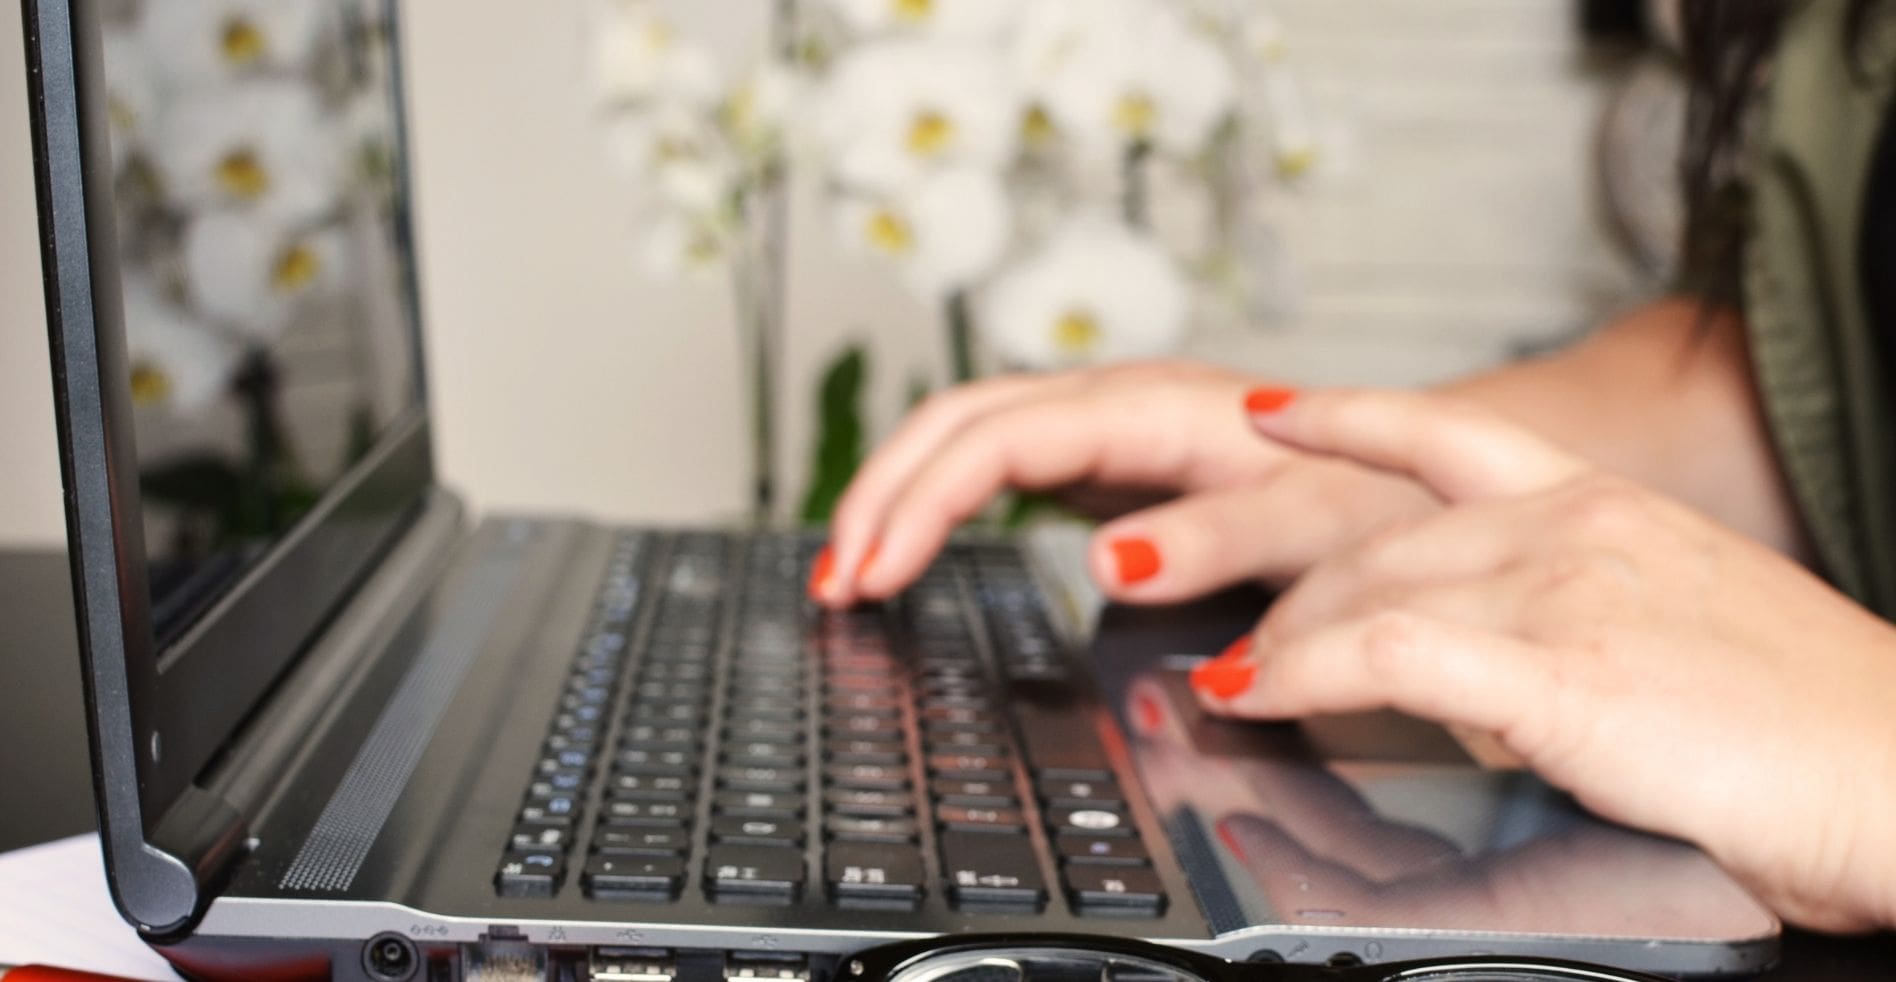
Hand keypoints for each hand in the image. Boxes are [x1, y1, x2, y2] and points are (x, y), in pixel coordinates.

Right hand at [815, 361, 1433, 606]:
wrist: (1423, 468)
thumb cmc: (1377, 497)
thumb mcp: (1315, 526)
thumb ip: (1217, 537)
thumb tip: (1107, 558)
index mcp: (1156, 410)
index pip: (997, 442)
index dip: (921, 505)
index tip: (874, 576)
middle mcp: (1120, 402)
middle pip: (958, 422)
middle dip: (882, 497)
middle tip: (834, 585)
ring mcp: (1110, 425)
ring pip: (966, 433)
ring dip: (897, 494)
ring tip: (848, 569)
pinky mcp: (1111, 457)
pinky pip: (997, 463)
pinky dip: (940, 503)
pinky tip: (913, 547)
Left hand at [1190, 388, 1895, 931]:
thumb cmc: (1810, 726)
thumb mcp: (1677, 629)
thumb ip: (1576, 617)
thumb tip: (1491, 661)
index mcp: (1606, 507)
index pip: (1446, 436)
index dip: (1344, 417)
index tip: (1274, 413)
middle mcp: (1576, 525)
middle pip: (1379, 540)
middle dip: (1297, 600)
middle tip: (1248, 646)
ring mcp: (1564, 590)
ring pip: (1367, 591)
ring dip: (1282, 645)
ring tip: (1238, 683)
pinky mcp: (1558, 671)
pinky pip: (1386, 657)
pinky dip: (1301, 675)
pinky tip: (1262, 695)